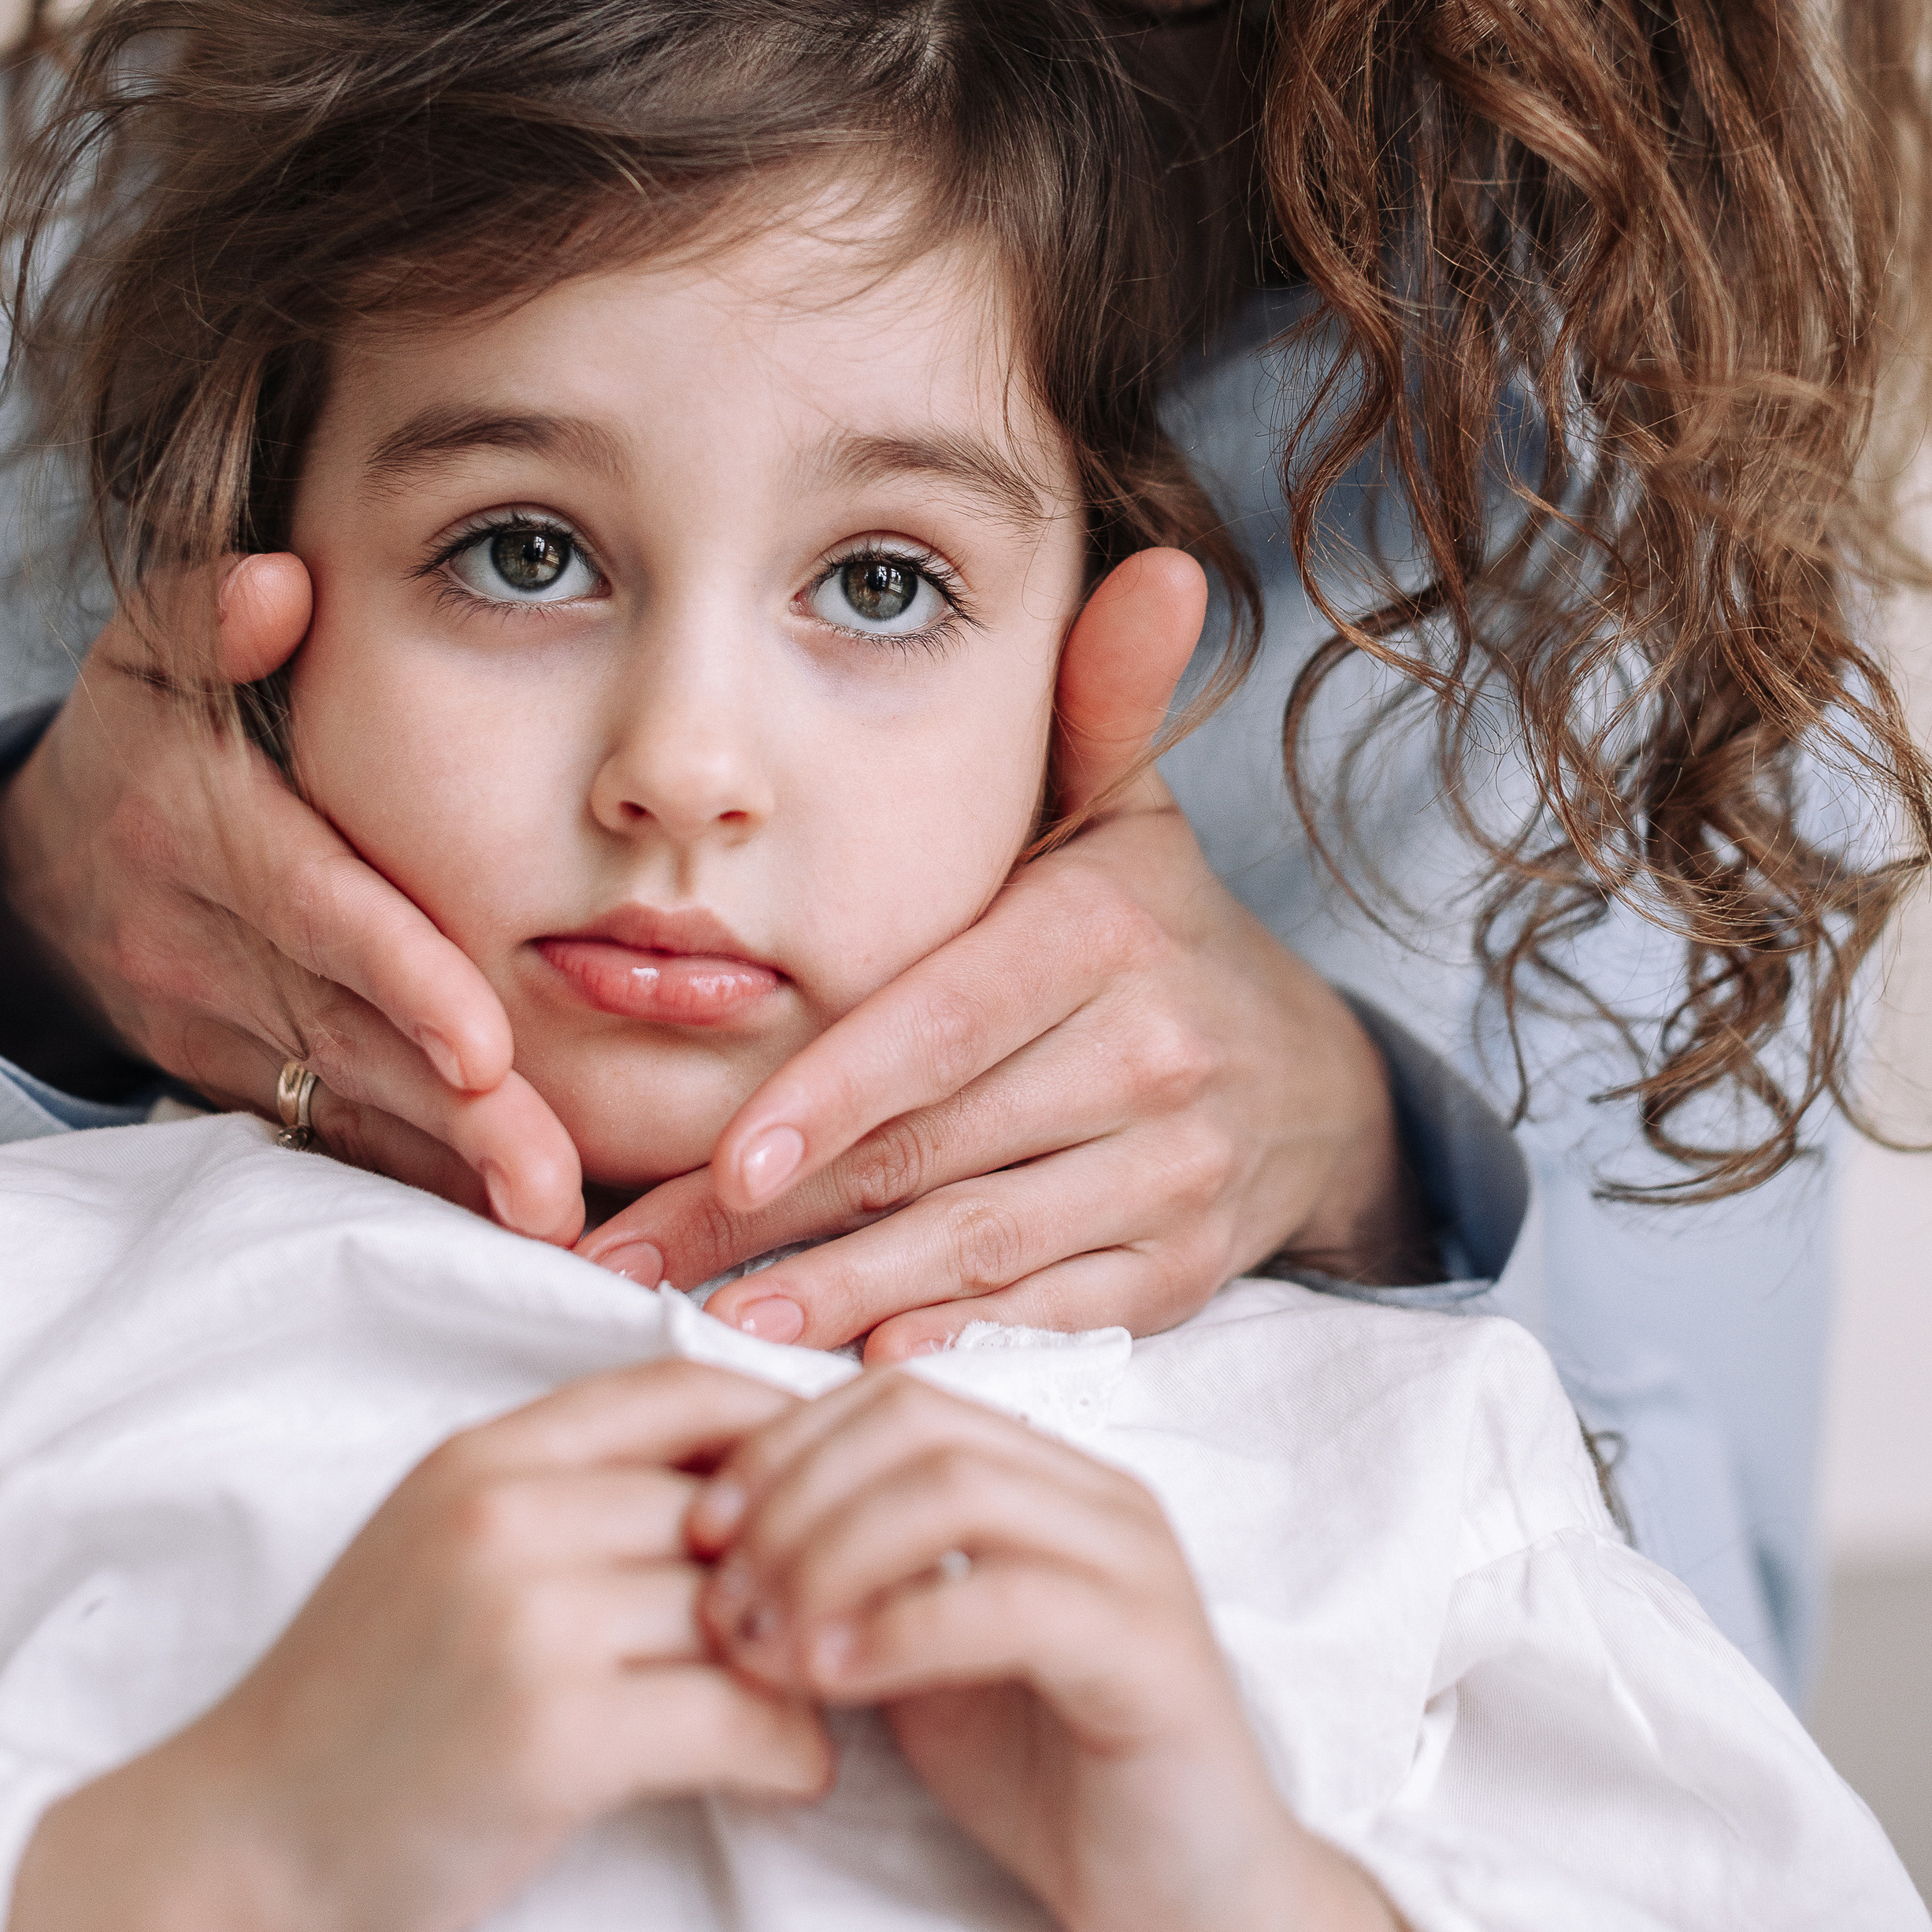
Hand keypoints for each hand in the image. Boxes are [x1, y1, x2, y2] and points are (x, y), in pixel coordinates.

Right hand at [0, 557, 583, 1239]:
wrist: (45, 869)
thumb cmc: (139, 741)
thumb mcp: (147, 658)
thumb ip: (205, 612)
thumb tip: (275, 583)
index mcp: (200, 832)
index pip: (313, 910)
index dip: (398, 975)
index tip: (484, 1044)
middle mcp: (206, 944)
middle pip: (342, 1034)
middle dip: (449, 1112)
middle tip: (549, 1175)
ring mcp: (219, 1028)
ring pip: (341, 1104)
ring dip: (446, 1166)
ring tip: (551, 1215)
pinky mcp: (238, 1082)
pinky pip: (327, 1138)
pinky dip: (411, 1180)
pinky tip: (495, 1222)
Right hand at [9, 1363, 830, 1931]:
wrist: (241, 1843)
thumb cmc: (361, 1705)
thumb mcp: (444, 1546)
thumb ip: (563, 1493)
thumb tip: (735, 1472)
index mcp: (486, 1456)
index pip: (681, 1386)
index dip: (779, 1425)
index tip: (834, 1484)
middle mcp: (508, 1514)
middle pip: (730, 1501)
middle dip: (805, 1560)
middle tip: (859, 1607)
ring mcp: (527, 1620)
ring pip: (745, 1606)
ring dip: (811, 1661)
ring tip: (831, 1696)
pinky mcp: (552, 1735)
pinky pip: (733, 1715)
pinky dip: (791, 1749)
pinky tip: (797, 1770)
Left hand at [583, 552, 1429, 1352]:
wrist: (1303, 1074)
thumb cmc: (1149, 925)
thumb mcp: (1123, 807)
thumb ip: (1098, 703)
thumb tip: (1160, 566)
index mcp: (1109, 930)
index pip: (943, 1025)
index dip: (831, 1097)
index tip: (718, 1159)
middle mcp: (1152, 1054)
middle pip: (932, 1148)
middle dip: (769, 1216)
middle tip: (628, 1259)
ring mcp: (1174, 1175)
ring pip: (975, 1247)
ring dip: (832, 1297)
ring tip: (705, 1328)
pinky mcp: (1179, 1273)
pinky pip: (1042, 1317)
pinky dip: (944, 1344)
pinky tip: (843, 1366)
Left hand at [693, 1370, 1402, 1931]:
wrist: (1183, 1899)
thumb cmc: (1045, 1774)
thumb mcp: (920, 1656)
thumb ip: (854, 1585)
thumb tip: (722, 1543)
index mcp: (1043, 1475)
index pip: (892, 1396)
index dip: (782, 1446)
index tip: (698, 1528)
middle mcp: (1094, 1493)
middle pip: (916, 1422)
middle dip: (792, 1496)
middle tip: (718, 1592)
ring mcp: (1131, 1562)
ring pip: (955, 1487)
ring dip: (829, 1556)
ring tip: (762, 1640)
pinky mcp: (1150, 1649)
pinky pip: (1010, 1598)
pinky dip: (900, 1628)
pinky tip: (830, 1679)